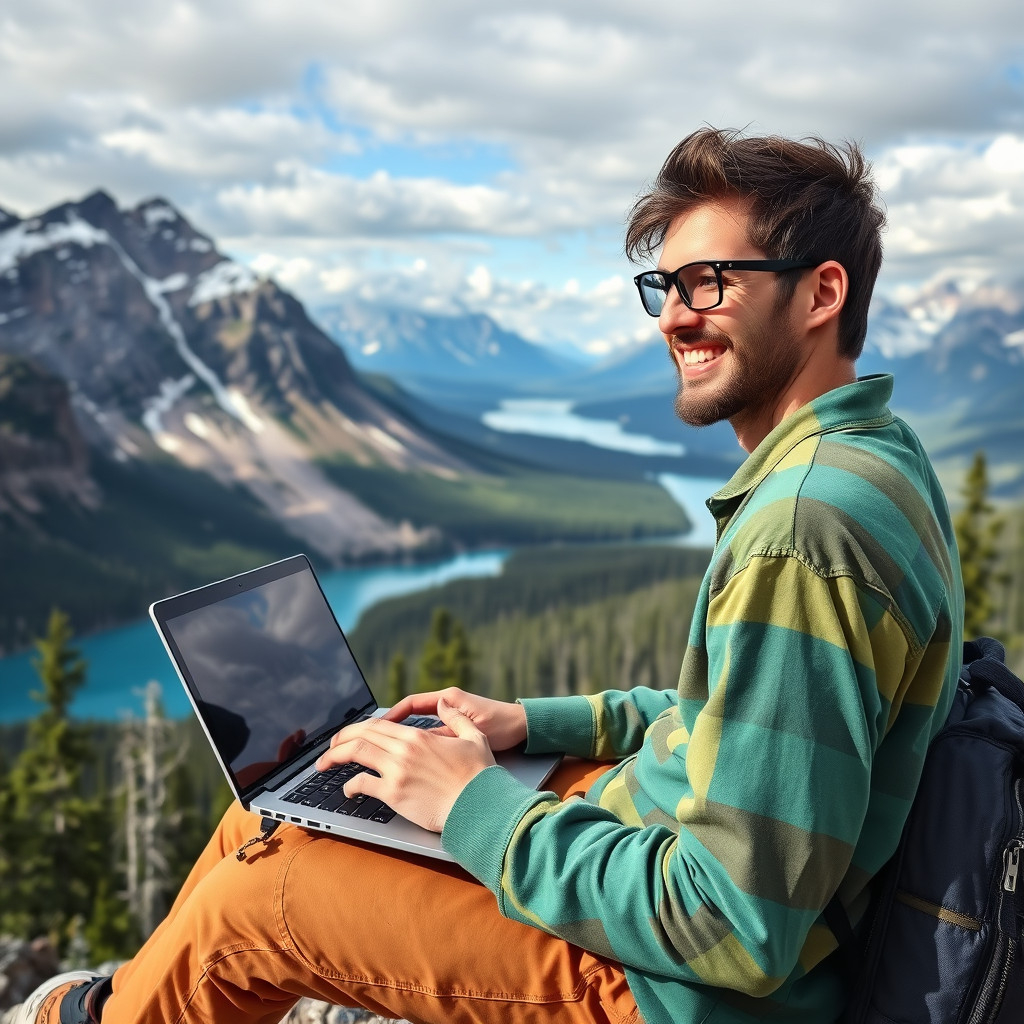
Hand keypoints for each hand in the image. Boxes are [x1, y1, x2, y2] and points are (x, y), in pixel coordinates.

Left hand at [315, 696, 496, 832]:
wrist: (481, 805)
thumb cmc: (480, 776)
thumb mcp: (474, 737)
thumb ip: (456, 718)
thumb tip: (444, 705)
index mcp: (418, 736)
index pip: (377, 725)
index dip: (357, 728)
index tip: (348, 735)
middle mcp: (404, 750)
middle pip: (361, 736)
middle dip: (339, 740)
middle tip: (329, 748)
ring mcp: (397, 772)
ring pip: (356, 754)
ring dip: (335, 757)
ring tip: (324, 765)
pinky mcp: (394, 794)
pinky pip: (362, 784)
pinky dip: (350, 786)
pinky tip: (348, 791)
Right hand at [384, 687, 527, 751]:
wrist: (523, 727)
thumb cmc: (501, 725)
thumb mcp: (472, 730)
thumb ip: (445, 732)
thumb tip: (418, 738)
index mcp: (448, 699)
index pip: (412, 703)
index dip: (392, 714)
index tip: (377, 726)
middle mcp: (447, 704)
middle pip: (410, 713)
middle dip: (390, 725)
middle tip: (371, 737)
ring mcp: (450, 716)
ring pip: (418, 725)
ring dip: (402, 735)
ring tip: (383, 748)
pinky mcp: (455, 728)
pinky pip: (429, 733)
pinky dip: (418, 742)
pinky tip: (408, 756)